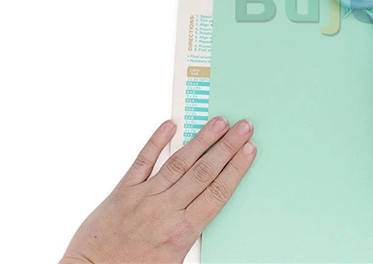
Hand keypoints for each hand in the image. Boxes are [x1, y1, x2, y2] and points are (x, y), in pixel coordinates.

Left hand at [60, 117, 255, 263]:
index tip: (249, 150)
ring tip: (218, 122)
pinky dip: (156, 141)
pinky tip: (170, 125)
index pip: (217, 192)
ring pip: (179, 162)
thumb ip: (191, 233)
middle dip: (227, 147)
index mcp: (181, 231)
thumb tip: (210, 207)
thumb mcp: (173, 261)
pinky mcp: (123, 190)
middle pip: (204, 172)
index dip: (236, 168)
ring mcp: (144, 196)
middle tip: (243, 126)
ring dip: (202, 140)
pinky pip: (143, 160)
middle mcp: (165, 209)